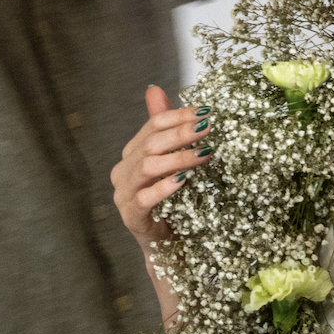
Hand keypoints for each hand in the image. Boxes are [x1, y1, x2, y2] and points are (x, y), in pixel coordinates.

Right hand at [112, 85, 211, 247]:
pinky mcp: (131, 217)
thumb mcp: (173, 162)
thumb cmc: (173, 200)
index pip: (153, 125)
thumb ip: (165, 129)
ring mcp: (124, 194)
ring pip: (148, 167)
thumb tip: (154, 89)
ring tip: (204, 153)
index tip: (206, 111)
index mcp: (133, 152)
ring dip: (179, 158)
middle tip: (209, 127)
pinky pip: (146, 198)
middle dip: (182, 133)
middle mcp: (124, 170)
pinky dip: (165, 187)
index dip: (179, 116)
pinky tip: (184, 180)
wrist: (168, 244)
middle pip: (151, 143)